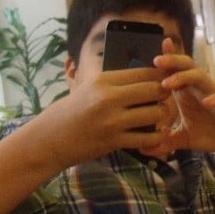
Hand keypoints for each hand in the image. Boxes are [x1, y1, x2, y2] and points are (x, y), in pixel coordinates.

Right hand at [30, 65, 173, 171]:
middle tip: (166, 97)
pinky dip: (156, 137)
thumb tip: (142, 74)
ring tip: (160, 116)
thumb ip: (113, 82)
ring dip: (162, 115)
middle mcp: (108, 98)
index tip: (166, 79)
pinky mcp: (113, 141)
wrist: (48, 140)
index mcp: (103, 80)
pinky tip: (156, 135)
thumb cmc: (70, 111)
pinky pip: (146, 138)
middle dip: (165, 93)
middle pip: (153, 90)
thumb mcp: (88, 87)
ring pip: (154, 113)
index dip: (160, 75)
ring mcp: (111, 121)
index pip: (143, 72)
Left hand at [149, 53, 214, 156]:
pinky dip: (214, 98)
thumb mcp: (183, 139)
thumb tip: (143, 150)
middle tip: (156, 61)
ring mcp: (214, 94)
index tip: (152, 54)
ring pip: (200, 77)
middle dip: (172, 61)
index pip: (175, 71)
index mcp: (187, 93)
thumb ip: (165, 141)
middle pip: (186, 66)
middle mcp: (199, 89)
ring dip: (184, 77)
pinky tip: (206, 102)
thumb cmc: (210, 133)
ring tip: (168, 84)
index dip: (166, 60)